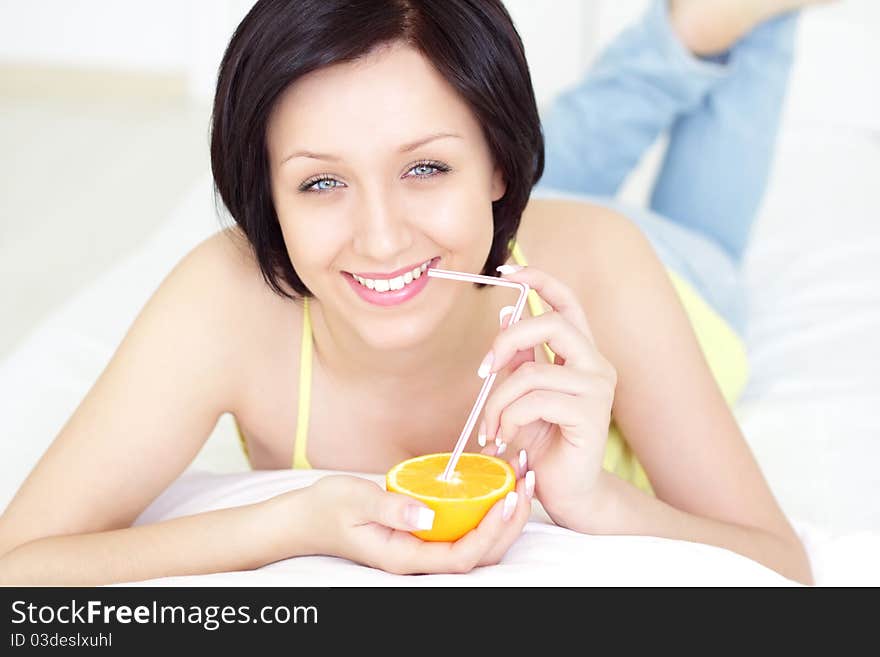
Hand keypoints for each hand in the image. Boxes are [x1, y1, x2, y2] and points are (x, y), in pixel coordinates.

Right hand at [300, 473, 531, 574]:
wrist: (306, 518)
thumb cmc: (327, 508)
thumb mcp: (353, 501)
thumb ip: (389, 508)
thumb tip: (427, 514)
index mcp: (404, 557)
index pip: (461, 557)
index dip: (490, 532)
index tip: (508, 499)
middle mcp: (419, 559)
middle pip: (479, 555)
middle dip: (510, 524)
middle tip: (527, 484)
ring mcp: (422, 549)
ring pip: (476, 544)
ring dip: (504, 517)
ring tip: (522, 481)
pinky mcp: (424, 534)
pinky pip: (463, 529)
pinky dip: (486, 510)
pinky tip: (496, 483)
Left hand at [478, 265, 616, 527]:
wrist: (567, 491)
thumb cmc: (543, 442)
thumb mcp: (523, 394)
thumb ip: (520, 359)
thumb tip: (507, 316)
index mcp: (581, 353)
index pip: (566, 301)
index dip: (539, 279)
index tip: (505, 272)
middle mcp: (596, 364)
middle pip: (551, 322)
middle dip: (506, 341)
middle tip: (483, 369)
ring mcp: (598, 388)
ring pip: (531, 371)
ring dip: (498, 401)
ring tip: (491, 427)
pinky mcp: (591, 414)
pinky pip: (535, 400)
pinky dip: (509, 419)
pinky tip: (507, 437)